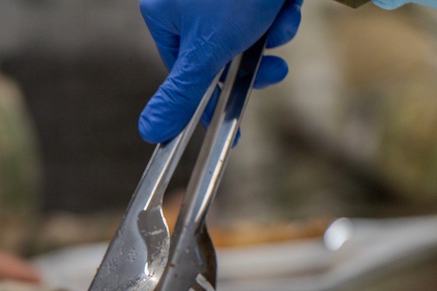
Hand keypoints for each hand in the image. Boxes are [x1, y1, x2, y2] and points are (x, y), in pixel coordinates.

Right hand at [138, 0, 302, 142]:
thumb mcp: (209, 48)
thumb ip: (182, 93)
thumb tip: (149, 131)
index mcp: (164, 12)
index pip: (187, 71)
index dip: (214, 97)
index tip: (235, 126)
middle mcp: (187, 0)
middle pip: (221, 53)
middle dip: (255, 62)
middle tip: (276, 70)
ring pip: (249, 32)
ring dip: (274, 34)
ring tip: (282, 19)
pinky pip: (264, 10)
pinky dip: (280, 11)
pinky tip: (287, 1)